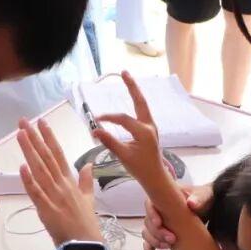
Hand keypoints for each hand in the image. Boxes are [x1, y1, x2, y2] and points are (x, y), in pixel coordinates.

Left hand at [17, 118, 102, 244]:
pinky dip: (29, 180)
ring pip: (40, 169)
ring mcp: (54, 196)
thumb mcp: (88, 199)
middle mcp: (62, 184)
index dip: (49, 137)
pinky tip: (22, 166)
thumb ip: (86, 180)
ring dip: (29, 151)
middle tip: (24, 121)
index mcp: (70, 181)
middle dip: (35, 138)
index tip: (41, 122)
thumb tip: (88, 164)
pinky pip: (36, 192)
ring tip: (20, 135)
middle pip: (47, 157)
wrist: (85, 245)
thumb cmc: (85, 223)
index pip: (59, 153)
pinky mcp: (46, 209)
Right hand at [92, 72, 167, 189]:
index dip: (108, 118)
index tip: (96, 120)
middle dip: (132, 87)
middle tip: (124, 72)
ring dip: (135, 92)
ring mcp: (151, 127)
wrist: (155, 177)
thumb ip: (110, 142)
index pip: (123, 119)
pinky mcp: (149, 130)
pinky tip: (132, 97)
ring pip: (142, 105)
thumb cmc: (141, 169)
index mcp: (144, 132)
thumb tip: (95, 130)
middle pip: (140, 101)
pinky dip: (135, 102)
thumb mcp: (124, 156)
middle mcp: (149, 126)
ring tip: (127, 79)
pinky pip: (142, 112)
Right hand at [141, 185, 212, 249]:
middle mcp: (159, 210)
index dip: (151, 214)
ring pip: (147, 233)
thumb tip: (191, 203)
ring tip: (168, 246)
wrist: (209, 209)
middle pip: (148, 222)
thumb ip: (199, 198)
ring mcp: (160, 223)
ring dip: (155, 241)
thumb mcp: (204, 196)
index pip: (150, 204)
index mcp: (165, 198)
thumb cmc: (204, 199)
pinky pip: (150, 242)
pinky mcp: (162, 235)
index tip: (159, 223)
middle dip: (157, 232)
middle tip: (172, 239)